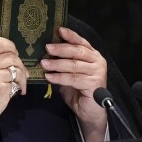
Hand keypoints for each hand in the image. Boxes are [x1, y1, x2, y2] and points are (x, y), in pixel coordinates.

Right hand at [0, 37, 28, 133]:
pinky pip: (15, 83)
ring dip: (22, 78)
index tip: (15, 54)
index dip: (11, 46)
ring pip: (16, 70)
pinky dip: (18, 88)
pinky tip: (13, 93)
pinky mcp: (1, 88)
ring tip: (20, 85)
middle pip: (11, 56)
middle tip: (22, 72)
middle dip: (20, 64)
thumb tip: (11, 57)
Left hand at [41, 27, 107, 141]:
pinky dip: (59, 77)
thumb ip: (64, 61)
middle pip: (77, 51)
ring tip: (44, 63)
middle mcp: (97, 61)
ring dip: (57, 64)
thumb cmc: (78, 90)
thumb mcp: (70, 72)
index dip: (70, 35)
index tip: (59, 30)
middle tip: (47, 48)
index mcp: (92, 55)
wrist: (89, 111)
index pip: (81, 42)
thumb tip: (47, 51)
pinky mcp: (94, 84)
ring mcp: (97, 72)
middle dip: (61, 49)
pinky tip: (49, 77)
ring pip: (74, 65)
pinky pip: (73, 78)